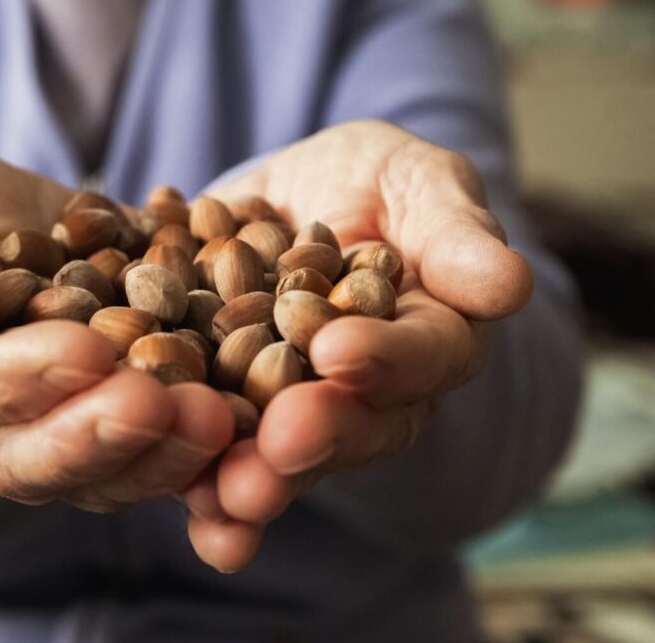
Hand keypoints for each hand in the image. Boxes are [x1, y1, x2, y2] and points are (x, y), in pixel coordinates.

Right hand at [0, 147, 232, 511]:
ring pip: (106, 476)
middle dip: (100, 436)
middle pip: (36, 458)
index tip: (85, 352)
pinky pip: (162, 463)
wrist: (26, 236)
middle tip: (161, 407)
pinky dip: (206, 461)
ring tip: (220, 422)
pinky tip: (252, 436)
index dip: (21, 379)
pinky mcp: (126, 441)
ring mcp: (62, 443)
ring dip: (163, 456)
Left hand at [183, 121, 533, 571]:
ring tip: (225, 499)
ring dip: (258, 484)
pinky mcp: (232, 409)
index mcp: (431, 339)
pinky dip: (199, 484)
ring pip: (287, 460)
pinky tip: (185, 510)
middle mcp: (371, 394)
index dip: (385, 358)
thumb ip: (455, 233)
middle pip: (355, 428)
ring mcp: (300, 410)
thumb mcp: (418, 183)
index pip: (422, 356)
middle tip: (279, 448)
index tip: (337, 351)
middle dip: (317, 439)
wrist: (294, 198)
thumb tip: (508, 284)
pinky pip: (219, 453)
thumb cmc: (376, 185)